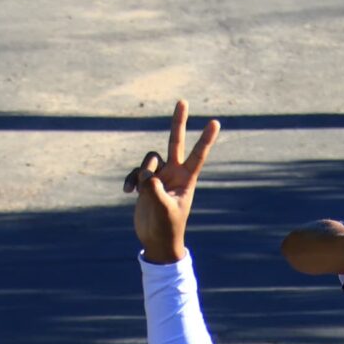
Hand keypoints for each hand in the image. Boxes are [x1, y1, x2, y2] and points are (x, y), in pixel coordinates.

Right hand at [124, 100, 220, 264]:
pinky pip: (136, 173)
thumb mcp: (163, 210)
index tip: (215, 123)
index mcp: (186, 179)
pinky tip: (127, 192)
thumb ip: (154, 190)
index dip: (205, 139)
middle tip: (183, 101)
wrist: (156, 242)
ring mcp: (159, 177)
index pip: (197, 155)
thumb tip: (144, 175)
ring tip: (140, 192)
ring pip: (148, 160)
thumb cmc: (167, 228)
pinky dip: (131, 180)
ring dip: (141, 174)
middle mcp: (173, 173)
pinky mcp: (146, 183)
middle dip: (178, 122)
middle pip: (175, 142)